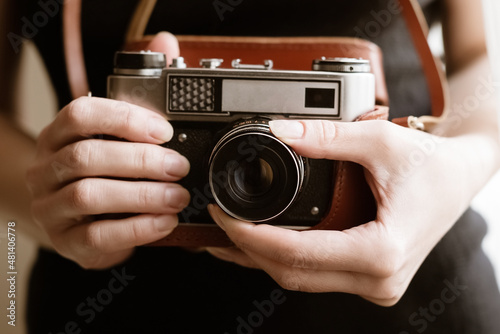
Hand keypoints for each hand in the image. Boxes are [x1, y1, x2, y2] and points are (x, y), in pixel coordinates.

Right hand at [26, 33, 189, 268]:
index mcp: (59, 135)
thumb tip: (166, 42)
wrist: (78, 217)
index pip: (80, 115)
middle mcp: (47, 168)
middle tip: (179, 167)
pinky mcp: (66, 242)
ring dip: (142, 196)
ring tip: (178, 197)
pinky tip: (164, 222)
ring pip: (89, 196)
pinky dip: (137, 229)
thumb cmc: (104, 169)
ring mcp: (51, 207)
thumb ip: (143, 90)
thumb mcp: (120, 133)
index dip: (122, 119)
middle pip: (87, 157)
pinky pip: (97, 237)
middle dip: (141, 161)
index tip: (164, 129)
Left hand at [207, 119, 470, 305]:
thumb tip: (279, 131)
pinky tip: (263, 245)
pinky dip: (286, 258)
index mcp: (381, 251)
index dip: (251, 237)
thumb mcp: (378, 141)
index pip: (297, 253)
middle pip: (293, 272)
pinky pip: (317, 274)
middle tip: (219, 224)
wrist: (462, 176)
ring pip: (302, 279)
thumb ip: (326, 136)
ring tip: (229, 236)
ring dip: (263, 258)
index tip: (224, 217)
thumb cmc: (433, 164)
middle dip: (248, 250)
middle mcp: (378, 278)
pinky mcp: (372, 277)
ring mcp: (376, 283)